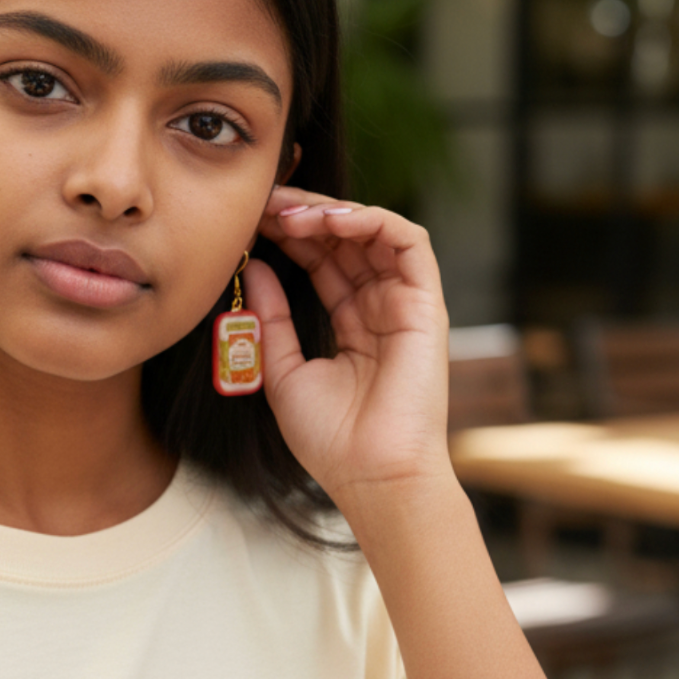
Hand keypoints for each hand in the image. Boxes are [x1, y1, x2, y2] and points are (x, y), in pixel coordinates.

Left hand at [246, 185, 452, 509]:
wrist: (371, 477)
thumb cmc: (330, 438)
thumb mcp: (282, 370)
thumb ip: (271, 318)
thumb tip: (254, 267)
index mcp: (352, 323)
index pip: (323, 260)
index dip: (290, 235)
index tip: (252, 220)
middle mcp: (381, 307)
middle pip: (346, 240)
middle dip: (304, 214)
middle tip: (264, 202)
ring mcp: (405, 304)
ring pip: (375, 232)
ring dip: (331, 212)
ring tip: (288, 211)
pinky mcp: (426, 304)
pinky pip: (408, 243)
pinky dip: (371, 220)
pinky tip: (329, 220)